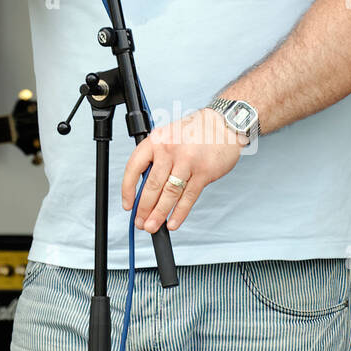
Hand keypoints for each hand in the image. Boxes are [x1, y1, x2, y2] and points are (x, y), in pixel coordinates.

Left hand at [120, 108, 244, 233]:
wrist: (223, 124)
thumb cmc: (195, 131)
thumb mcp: (168, 137)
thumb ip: (156, 159)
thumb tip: (144, 189)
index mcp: (156, 140)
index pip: (134, 167)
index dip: (128, 189)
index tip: (128, 205)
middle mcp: (170, 150)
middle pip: (152, 185)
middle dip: (144, 208)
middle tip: (140, 222)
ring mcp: (187, 161)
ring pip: (169, 194)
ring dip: (159, 214)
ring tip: (153, 226)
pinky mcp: (203, 173)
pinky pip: (188, 197)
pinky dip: (179, 213)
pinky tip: (173, 222)